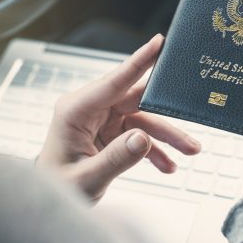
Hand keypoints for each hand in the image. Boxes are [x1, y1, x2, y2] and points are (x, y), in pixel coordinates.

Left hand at [38, 34, 200, 201]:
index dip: (139, 60)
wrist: (52, 201)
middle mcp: (91, 108)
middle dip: (166, 112)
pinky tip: (168, 164)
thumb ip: (115, 159)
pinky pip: (140, 134)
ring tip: (190, 149)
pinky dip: (155, 149)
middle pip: (137, 100)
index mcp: (76, 109)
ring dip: (167, 135)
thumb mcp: (86, 178)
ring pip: (144, 118)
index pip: (113, 81)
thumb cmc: (58, 185)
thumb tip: (142, 139)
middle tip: (191, 110)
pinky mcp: (111, 131)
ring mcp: (103, 119)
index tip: (159, 42)